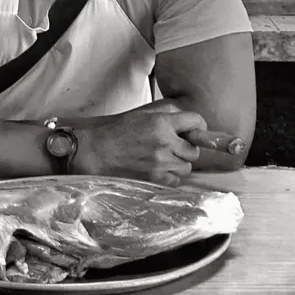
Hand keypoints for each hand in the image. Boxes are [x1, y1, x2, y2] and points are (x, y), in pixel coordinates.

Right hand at [77, 102, 243, 186]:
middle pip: (194, 150)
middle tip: (173, 146)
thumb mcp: (142, 114)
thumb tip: (187, 122)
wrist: (96, 151)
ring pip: (186, 167)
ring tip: (162, 158)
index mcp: (161, 122)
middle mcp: (165, 142)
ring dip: (178, 163)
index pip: (196, 121)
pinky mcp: (156, 179)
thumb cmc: (116, 130)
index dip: (197, 125)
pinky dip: (170, 176)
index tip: (194, 129)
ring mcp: (161, 162)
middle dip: (186, 148)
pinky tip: (156, 169)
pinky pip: (176, 180)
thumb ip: (165, 115)